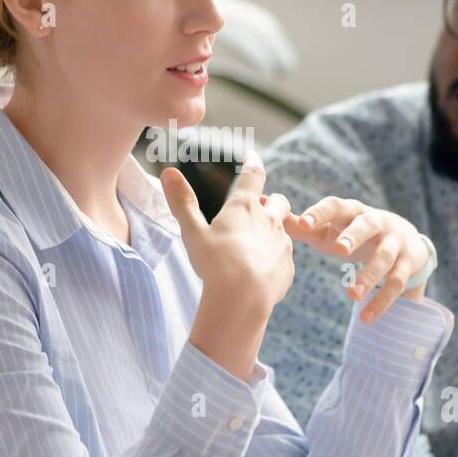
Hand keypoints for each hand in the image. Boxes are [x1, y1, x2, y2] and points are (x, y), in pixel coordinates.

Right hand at [162, 152, 293, 378]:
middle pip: (278, 201)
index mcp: (244, 207)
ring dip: (273, 231)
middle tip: (258, 207)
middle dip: (271, 201)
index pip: (253, 175)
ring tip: (255, 244)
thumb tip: (169, 173)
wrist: (243, 300)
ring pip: (284, 229)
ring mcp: (282, 244)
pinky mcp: (288, 267)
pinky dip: (274, 258)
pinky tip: (260, 271)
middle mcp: (269, 220)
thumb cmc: (215, 263)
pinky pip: (284, 257)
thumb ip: (183, 203)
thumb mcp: (193, 232)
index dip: (253, 163)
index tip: (252, 156)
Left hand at [284, 197, 431, 322]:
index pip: (337, 206)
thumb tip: (265, 212)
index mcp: (352, 211)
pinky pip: (397, 284)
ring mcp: (396, 242)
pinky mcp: (408, 263)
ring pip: (384, 258)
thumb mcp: (332, 228)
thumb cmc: (354, 233)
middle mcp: (377, 222)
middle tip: (339, 250)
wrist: (406, 239)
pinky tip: (366, 318)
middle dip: (353, 236)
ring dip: (369, 276)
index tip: (304, 223)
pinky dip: (381, 302)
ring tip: (352, 295)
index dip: (321, 213)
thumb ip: (304, 226)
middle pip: (366, 225)